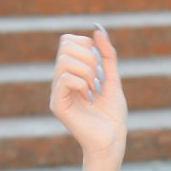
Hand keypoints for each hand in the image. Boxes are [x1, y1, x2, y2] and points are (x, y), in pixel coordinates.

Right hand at [50, 24, 126, 159]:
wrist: (112, 141)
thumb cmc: (112, 115)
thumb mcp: (113, 79)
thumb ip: (107, 55)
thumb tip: (98, 29)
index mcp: (71, 72)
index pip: (67, 41)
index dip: (87, 45)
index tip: (101, 66)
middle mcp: (60, 79)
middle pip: (64, 46)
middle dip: (89, 57)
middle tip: (99, 79)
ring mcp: (57, 92)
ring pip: (65, 61)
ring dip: (88, 71)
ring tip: (95, 89)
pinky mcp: (57, 105)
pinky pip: (64, 79)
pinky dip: (82, 83)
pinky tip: (89, 97)